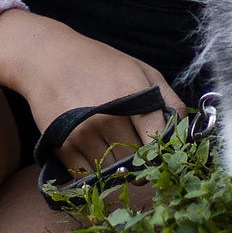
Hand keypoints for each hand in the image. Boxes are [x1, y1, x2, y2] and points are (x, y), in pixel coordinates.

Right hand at [0, 10, 182, 175]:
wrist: (47, 58)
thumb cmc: (99, 63)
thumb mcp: (141, 70)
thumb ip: (168, 100)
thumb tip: (184, 132)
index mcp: (133, 96)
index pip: (160, 139)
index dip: (164, 149)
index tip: (161, 151)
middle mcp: (109, 117)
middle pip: (139, 159)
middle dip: (143, 160)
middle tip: (139, 153)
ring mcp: (84, 134)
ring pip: (115, 170)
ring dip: (119, 166)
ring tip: (115, 147)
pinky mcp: (63, 146)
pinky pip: (88, 174)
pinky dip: (95, 169)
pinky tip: (95, 151)